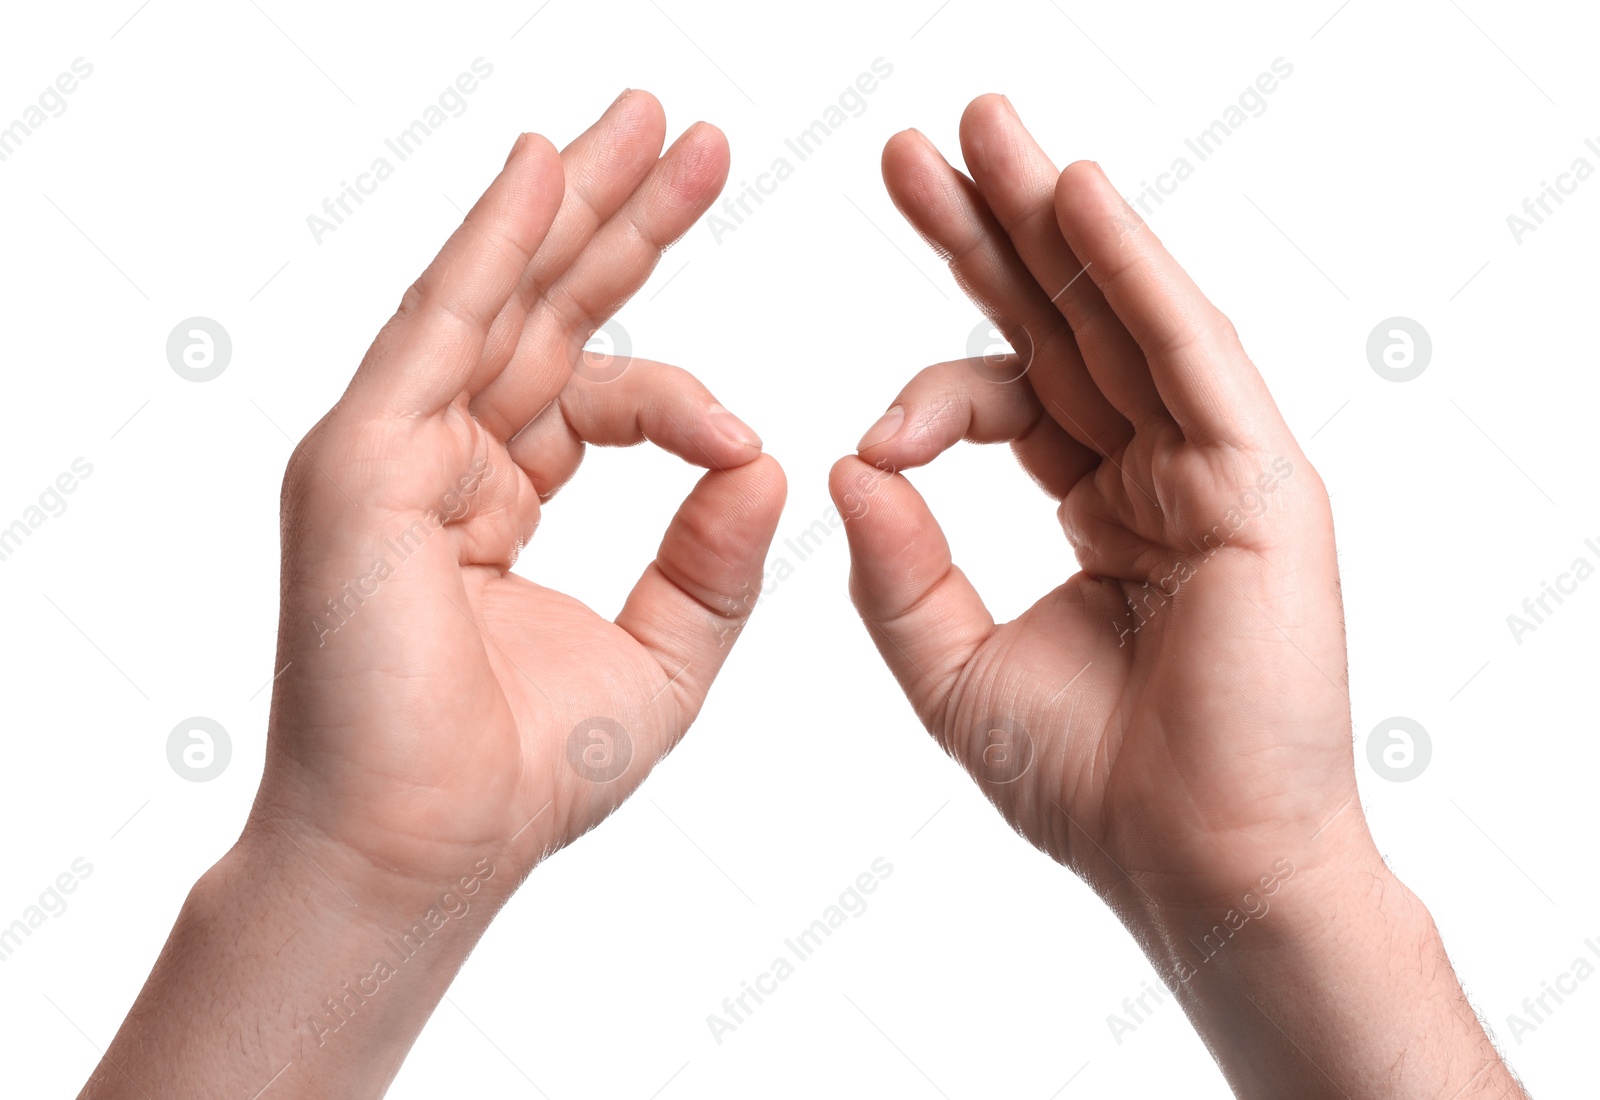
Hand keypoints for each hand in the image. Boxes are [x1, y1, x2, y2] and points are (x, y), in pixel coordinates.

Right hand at [259, 90, 784, 895]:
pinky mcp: (361, 460)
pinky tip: (544, 166)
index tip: (747, 431)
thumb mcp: (663, 655)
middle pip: (543, 314)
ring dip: (568, 204)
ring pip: (495, 299)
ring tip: (640, 123)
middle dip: (622, 225)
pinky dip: (490, 243)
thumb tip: (772, 459)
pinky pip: (439, 327)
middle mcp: (440, 459)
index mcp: (496, 502)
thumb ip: (715, 556)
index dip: (678, 384)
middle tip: (692, 140)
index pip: (592, 395)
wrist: (430, 850)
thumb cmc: (524, 775)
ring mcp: (391, 452)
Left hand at [832, 95, 1519, 1096]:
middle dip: (993, 232)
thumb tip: (843, 463)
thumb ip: (898, 569)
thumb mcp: (954, 667)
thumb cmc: (1089, 783)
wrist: (1189, 865)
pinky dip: (1135, 272)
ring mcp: (1216, 468)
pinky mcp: (1259, 482)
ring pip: (1124, 318)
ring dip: (1059, 220)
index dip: (933, 384)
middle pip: (1065, 324)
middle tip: (924, 143)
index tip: (872, 436)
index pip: (1011, 395)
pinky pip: (1187, 355)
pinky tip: (1080, 197)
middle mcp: (1161, 468)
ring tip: (990, 130)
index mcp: (1103, 504)